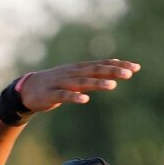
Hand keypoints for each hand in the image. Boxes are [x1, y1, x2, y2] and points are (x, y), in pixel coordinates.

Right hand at [19, 60, 139, 114]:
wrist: (28, 90)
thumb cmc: (56, 83)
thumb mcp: (76, 76)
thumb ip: (94, 72)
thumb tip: (114, 65)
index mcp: (80, 69)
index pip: (103, 64)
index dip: (119, 65)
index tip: (136, 68)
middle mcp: (73, 73)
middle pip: (96, 71)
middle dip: (113, 72)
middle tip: (130, 74)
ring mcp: (62, 83)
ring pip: (83, 82)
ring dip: (98, 84)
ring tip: (112, 86)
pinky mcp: (52, 95)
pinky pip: (65, 96)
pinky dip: (75, 97)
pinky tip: (85, 100)